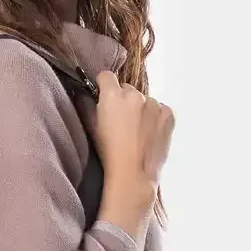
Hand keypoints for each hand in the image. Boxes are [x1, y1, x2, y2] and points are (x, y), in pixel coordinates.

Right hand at [75, 72, 173, 236]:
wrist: (133, 174)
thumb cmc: (108, 153)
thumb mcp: (90, 127)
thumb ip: (84, 104)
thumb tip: (82, 92)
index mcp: (113, 95)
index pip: (106, 76)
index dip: (103, 87)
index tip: (103, 98)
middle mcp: (135, 95)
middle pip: (126, 89)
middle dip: (123, 100)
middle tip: (120, 121)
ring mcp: (154, 104)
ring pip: (144, 100)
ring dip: (140, 110)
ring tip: (136, 132)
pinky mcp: (168, 114)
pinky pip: (159, 110)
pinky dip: (155, 118)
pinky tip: (149, 134)